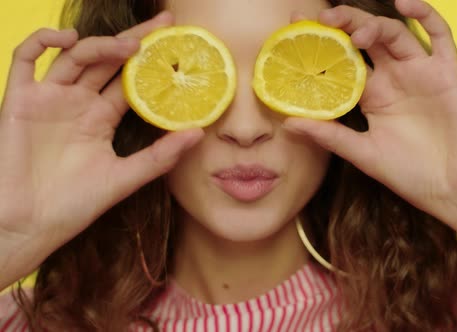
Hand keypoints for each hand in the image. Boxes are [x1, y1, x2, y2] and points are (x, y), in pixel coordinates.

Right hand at [0, 11, 201, 285]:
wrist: (29, 225)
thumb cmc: (75, 206)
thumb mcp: (125, 178)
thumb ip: (160, 156)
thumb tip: (199, 133)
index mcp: (101, 118)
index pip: (130, 81)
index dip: (151, 62)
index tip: (176, 45)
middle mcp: (77, 103)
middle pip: (108, 60)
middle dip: (135, 39)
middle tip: (164, 24)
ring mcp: (49, 99)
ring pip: (76, 56)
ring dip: (101, 44)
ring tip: (130, 46)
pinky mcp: (19, 99)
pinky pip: (25, 58)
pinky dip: (42, 41)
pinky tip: (69, 39)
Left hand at [284, 0, 456, 244]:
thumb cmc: (412, 174)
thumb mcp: (364, 155)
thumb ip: (330, 136)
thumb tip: (288, 125)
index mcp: (372, 96)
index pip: (342, 61)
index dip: (322, 44)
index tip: (294, 29)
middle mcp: (393, 79)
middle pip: (366, 40)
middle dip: (344, 25)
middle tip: (321, 19)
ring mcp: (420, 73)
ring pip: (395, 34)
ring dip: (374, 25)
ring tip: (355, 31)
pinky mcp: (447, 73)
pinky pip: (440, 36)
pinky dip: (425, 15)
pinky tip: (405, 3)